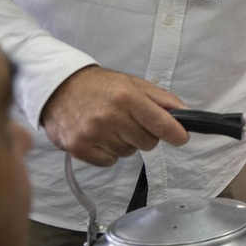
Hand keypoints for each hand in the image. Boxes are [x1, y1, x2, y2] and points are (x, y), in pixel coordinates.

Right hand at [38, 65, 188, 166]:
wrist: (58, 88)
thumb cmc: (100, 86)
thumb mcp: (134, 84)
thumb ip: (162, 99)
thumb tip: (188, 115)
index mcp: (127, 98)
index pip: (162, 124)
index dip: (176, 134)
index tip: (181, 137)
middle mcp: (110, 117)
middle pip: (148, 143)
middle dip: (145, 134)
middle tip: (131, 121)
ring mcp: (92, 134)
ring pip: (129, 153)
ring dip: (125, 143)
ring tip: (111, 126)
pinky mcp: (78, 148)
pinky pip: (110, 161)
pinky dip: (108, 152)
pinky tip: (99, 136)